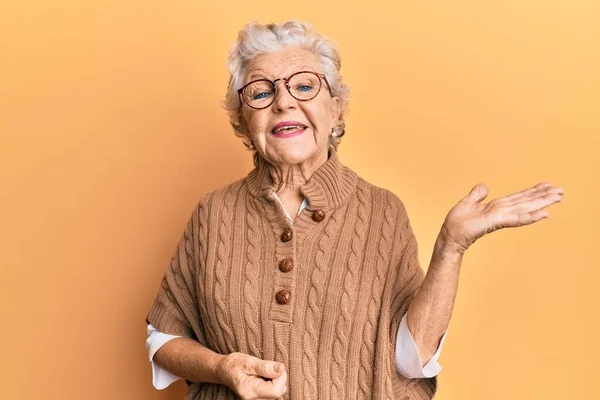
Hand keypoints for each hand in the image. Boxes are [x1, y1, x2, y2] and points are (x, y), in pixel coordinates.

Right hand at [216, 352, 287, 399]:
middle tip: (266, 368)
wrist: (223, 370)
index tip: (274, 366)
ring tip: (263, 373)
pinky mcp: (259, 399)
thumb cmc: (234, 364)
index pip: (276, 390)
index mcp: (250, 391)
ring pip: (277, 393)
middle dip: (278, 378)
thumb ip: (265, 366)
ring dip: (275, 380)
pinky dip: (272, 384)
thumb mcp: (248, 361)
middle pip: (278, 392)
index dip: (280, 377)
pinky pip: (273, 393)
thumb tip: (282, 368)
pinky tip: (264, 378)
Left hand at [439, 182, 564, 253]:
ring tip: (558, 198)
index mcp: (497, 206)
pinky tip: (543, 214)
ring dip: (542, 203)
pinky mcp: (495, 222)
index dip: (533, 191)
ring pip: (525, 208)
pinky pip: (515, 218)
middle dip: (544, 196)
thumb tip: (485, 186)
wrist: (449, 236)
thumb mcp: (467, 202)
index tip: (549, 185)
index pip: (518, 197)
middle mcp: (502, 211)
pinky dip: (529, 216)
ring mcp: (500, 217)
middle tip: (562, 191)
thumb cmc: (457, 223)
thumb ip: (477, 194)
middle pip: (526, 201)